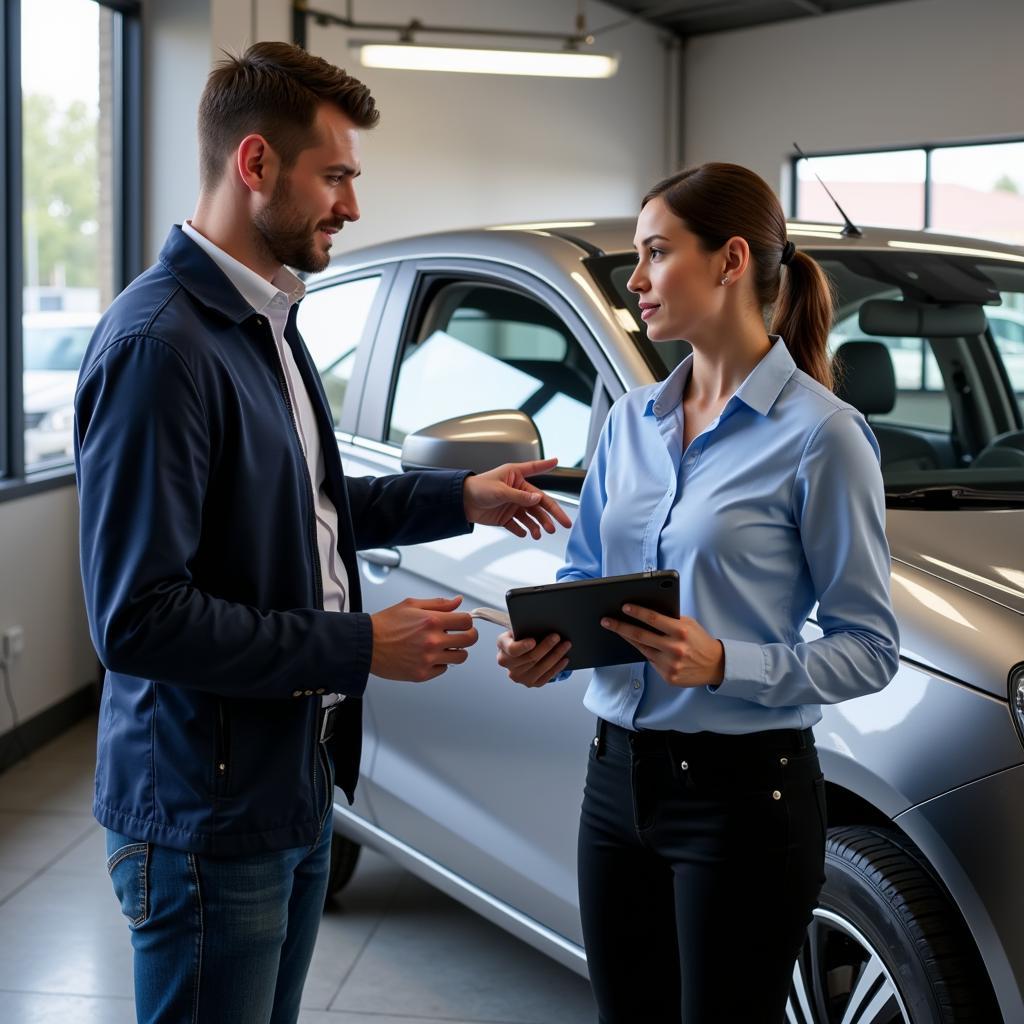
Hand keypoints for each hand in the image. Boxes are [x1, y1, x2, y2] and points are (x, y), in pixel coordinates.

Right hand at [370, 596, 477, 682]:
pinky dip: (440, 662)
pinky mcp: (422, 674)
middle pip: (470, 639)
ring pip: (461, 657)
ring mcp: (428, 659)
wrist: (366, 645)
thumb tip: (458, 601)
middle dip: (468, 635)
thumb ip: (438, 603)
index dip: (467, 620)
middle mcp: (432, 641)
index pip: (467, 621)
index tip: (462, 622)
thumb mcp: (411, 605)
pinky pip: (443, 669)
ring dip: (456, 650)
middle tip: (460, 634)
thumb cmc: (385, 624)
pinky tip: (429, 655)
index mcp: (431, 621)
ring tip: (444, 646)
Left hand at [462, 458, 572, 538]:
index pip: (534, 469)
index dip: (545, 465)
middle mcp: (516, 490)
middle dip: (551, 514)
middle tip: (562, 524)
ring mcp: (512, 504)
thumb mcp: (500, 491)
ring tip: (540, 533)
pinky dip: (522, 530)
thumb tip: (537, 500)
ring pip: (531, 516)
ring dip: (537, 525)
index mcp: (515, 476)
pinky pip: (517, 524)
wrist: (461, 503)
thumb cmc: (478, 488)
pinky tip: (525, 533)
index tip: (556, 461)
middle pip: (539, 503)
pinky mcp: (505, 517)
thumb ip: (520, 497)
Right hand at [496, 630, 571, 687]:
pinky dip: (557, 668)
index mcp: (503, 646)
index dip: (523, 646)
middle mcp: (507, 663)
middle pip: (530, 657)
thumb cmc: (522, 633)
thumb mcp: (520, 627)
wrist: (520, 647)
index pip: (512, 649)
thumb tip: (543, 625)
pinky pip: (545, 677)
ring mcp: (518, 676)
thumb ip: (526, 627)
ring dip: (555, 656)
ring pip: (540, 667)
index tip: (533, 641)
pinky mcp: (529, 683)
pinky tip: (564, 659)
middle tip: (557, 637)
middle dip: (546, 647)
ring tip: (566, 645)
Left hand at [601, 605, 724, 687]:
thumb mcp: (689, 624)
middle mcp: (675, 648)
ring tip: (615, 629)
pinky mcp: (668, 677)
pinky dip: (644, 652)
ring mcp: (671, 665)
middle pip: (641, 636)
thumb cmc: (699, 640)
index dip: (637, 612)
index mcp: (681, 631)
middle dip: (621, 627)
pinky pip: (650, 662)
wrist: (715, 665)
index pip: (654, 619)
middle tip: (606, 620)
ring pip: (642, 649)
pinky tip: (636, 645)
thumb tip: (645, 613)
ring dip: (627, 639)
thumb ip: (670, 620)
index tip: (623, 607)